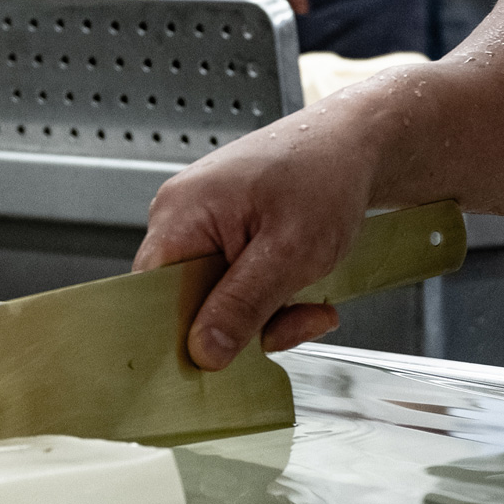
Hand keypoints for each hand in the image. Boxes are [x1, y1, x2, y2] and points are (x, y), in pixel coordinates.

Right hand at [134, 97, 391, 368]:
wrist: (355, 142)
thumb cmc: (326, 174)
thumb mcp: (290, 252)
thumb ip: (243, 305)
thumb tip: (203, 351)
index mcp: (180, 214)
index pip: (148, 295)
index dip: (179, 334)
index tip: (219, 360)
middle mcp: (181, 216)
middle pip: (186, 303)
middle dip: (242, 325)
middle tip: (292, 321)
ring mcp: (202, 223)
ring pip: (216, 299)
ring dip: (264, 312)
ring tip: (306, 298)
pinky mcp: (225, 231)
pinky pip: (232, 283)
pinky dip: (268, 296)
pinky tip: (300, 287)